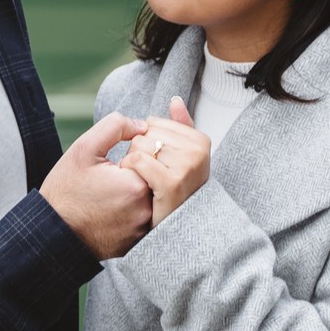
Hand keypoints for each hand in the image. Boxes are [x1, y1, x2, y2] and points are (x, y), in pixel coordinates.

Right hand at [41, 112, 155, 259]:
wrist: (52, 232)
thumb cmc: (65, 190)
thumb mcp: (84, 148)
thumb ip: (115, 127)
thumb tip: (142, 125)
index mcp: (135, 184)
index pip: (149, 157)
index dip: (130, 157)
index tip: (112, 167)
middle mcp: (144, 210)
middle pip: (153, 178)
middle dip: (134, 175)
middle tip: (108, 183)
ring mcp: (141, 229)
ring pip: (149, 199)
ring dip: (135, 193)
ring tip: (108, 197)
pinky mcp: (136, 241)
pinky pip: (143, 218)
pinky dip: (131, 212)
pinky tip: (111, 211)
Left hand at [119, 97, 210, 226]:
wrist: (172, 230)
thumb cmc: (172, 191)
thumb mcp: (180, 157)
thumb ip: (180, 127)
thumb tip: (175, 100)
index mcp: (200, 140)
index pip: (155, 123)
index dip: (147, 142)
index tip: (158, 163)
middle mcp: (198, 152)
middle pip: (147, 133)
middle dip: (139, 152)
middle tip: (151, 175)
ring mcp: (187, 167)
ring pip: (140, 145)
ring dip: (132, 163)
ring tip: (146, 182)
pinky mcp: (172, 182)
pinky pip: (137, 160)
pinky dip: (129, 170)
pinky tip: (137, 184)